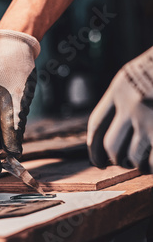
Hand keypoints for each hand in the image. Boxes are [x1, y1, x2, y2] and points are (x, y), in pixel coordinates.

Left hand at [87, 47, 152, 171]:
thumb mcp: (138, 74)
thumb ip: (125, 96)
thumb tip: (114, 133)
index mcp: (121, 88)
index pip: (97, 125)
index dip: (94, 148)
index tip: (97, 161)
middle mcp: (132, 104)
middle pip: (111, 146)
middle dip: (116, 160)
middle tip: (123, 162)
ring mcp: (150, 119)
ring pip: (132, 157)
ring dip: (137, 165)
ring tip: (143, 164)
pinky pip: (152, 162)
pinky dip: (152, 167)